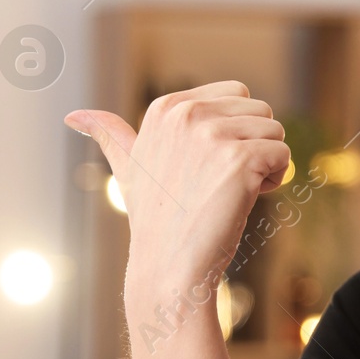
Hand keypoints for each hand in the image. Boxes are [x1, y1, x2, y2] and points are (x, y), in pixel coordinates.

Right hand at [64, 80, 289, 294]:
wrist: (170, 265)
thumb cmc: (154, 219)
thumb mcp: (128, 169)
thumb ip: (110, 136)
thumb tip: (74, 115)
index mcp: (166, 107)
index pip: (237, 93)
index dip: (234, 131)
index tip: (208, 164)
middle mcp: (187, 113)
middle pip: (261, 109)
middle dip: (254, 145)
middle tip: (222, 180)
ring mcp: (213, 134)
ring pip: (275, 131)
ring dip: (266, 164)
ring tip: (231, 191)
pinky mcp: (240, 158)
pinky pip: (284, 155)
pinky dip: (275, 180)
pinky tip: (246, 199)